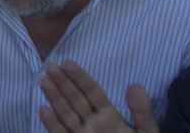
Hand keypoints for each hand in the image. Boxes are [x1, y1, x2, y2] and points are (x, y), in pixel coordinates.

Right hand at [39, 61, 158, 132]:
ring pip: (66, 114)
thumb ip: (141, 111)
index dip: (80, 77)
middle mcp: (93, 124)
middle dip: (63, 83)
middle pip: (76, 99)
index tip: (67, 63)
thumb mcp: (146, 132)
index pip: (92, 92)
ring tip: (43, 80)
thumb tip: (135, 85)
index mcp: (110, 116)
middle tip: (50, 66)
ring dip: (54, 98)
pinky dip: (52, 124)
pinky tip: (43, 110)